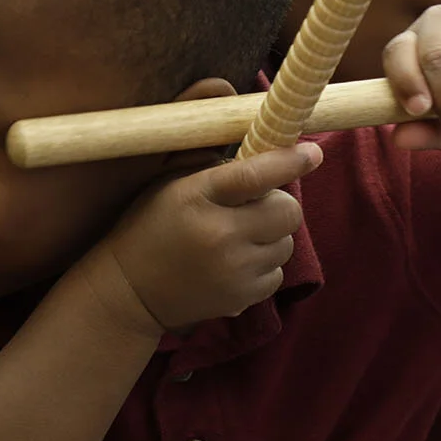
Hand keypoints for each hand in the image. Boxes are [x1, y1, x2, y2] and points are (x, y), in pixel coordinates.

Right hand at [88, 144, 321, 333]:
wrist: (129, 292)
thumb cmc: (150, 226)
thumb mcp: (169, 184)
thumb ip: (211, 163)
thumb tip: (262, 143)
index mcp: (198, 198)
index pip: (254, 175)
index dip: (289, 161)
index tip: (312, 153)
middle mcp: (219, 235)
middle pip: (287, 212)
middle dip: (278, 205)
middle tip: (254, 207)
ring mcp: (233, 271)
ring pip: (286, 243)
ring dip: (270, 237)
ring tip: (236, 238)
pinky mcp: (242, 298)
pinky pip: (277, 274)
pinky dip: (263, 267)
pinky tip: (234, 264)